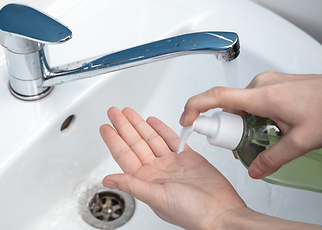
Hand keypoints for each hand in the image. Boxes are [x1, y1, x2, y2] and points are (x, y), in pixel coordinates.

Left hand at [100, 107, 245, 229]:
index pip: (124, 155)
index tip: (105, 127)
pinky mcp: (188, 157)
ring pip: (151, 138)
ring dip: (140, 125)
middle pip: (136, 143)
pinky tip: (153, 121)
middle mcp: (157, 170)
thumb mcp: (156, 197)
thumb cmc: (191, 212)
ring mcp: (172, 162)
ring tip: (129, 112)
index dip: (113, 140)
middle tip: (114, 112)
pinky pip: (171, 139)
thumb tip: (107, 180)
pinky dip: (162, 129)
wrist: (220, 212)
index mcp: (146, 180)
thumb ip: (132, 185)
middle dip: (124, 126)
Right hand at [179, 71, 321, 178]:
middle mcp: (260, 84)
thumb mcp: (301, 140)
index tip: (186, 119)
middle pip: (228, 106)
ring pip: (240, 104)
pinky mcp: (271, 84)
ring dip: (243, 121)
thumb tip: (255, 170)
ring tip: (265, 134)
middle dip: (229, 127)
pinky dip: (251, 114)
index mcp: (262, 96)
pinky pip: (250, 99)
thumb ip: (274, 158)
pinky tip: (269, 124)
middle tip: (245, 144)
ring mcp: (266, 82)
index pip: (216, 96)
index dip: (195, 107)